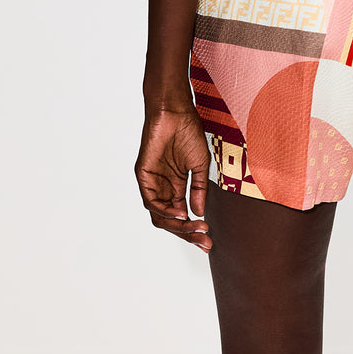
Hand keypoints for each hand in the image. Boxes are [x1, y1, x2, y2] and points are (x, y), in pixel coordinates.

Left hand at [135, 107, 212, 251]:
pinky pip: (151, 201)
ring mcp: (152, 182)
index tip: (208, 240)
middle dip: (187, 233)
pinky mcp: (143, 175)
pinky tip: (180, 214)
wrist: (176, 112)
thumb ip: (197, 190)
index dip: (193, 230)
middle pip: (170, 220)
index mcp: (175, 186)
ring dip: (177, 225)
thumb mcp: (198, 167)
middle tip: (204, 241)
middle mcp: (163, 187)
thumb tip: (199, 213)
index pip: (181, 216)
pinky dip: (165, 211)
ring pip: (159, 215)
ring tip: (195, 228)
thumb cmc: (188, 133)